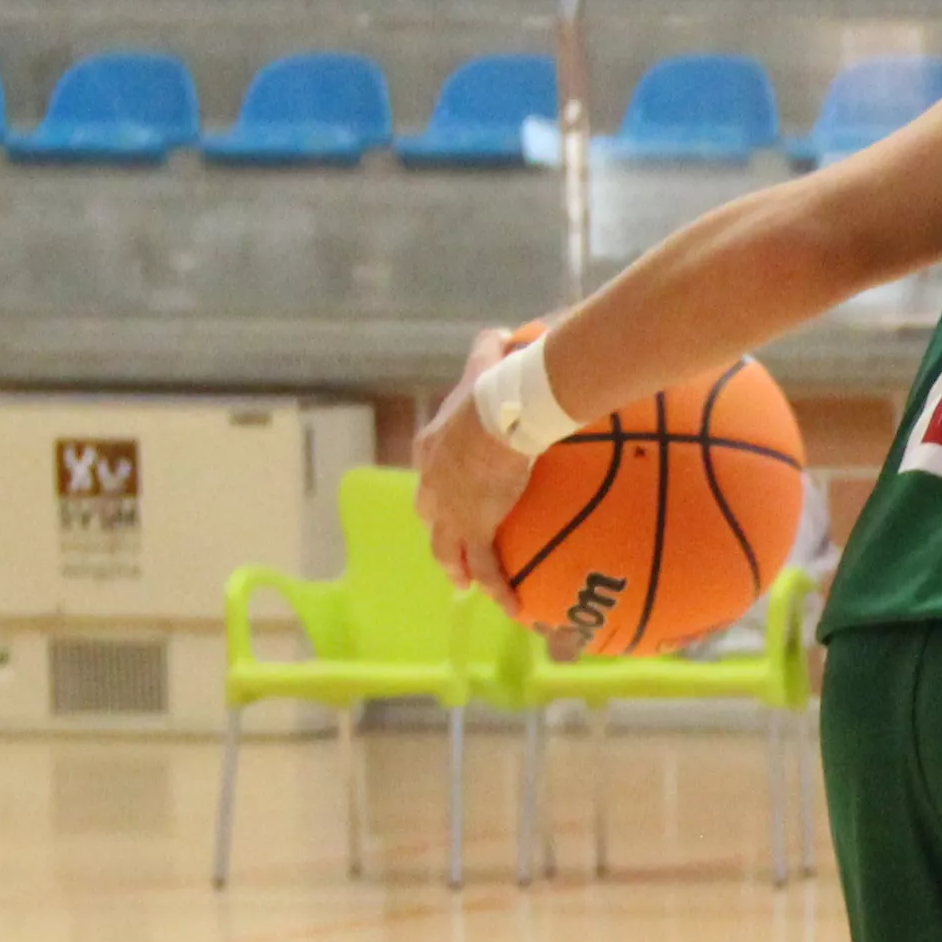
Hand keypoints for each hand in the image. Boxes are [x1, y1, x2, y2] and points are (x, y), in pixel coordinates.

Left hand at [415, 324, 538, 591]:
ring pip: (447, 547)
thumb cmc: (495, 390)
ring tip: (462, 584)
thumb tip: (502, 333)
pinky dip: (497, 588)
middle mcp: (434, 484)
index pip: (429, 471)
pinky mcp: (475, 529)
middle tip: (447, 546)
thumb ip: (490, 348)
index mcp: (432, 448)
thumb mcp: (487, 363)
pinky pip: (487, 567)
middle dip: (437, 531)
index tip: (445, 494)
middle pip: (429, 514)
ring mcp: (452, 511)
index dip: (437, 485)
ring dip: (454, 566)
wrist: (499, 418)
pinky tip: (511, 608)